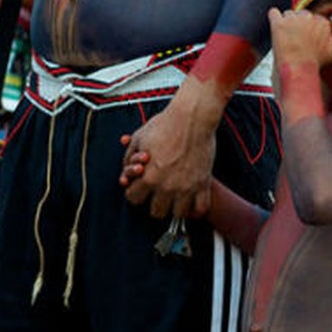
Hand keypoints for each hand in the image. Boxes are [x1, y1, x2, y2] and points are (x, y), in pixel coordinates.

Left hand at [119, 76, 222, 218]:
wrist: (192, 117)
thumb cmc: (165, 124)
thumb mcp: (138, 138)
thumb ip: (129, 157)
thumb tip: (127, 170)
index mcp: (148, 177)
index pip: (133, 199)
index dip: (134, 193)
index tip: (140, 187)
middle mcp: (166, 187)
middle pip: (156, 212)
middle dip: (154, 203)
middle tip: (158, 194)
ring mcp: (187, 187)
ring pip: (178, 215)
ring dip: (175, 208)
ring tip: (175, 198)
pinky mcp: (203, 184)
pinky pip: (201, 209)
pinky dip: (196, 210)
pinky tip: (192, 202)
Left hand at [267, 7, 331, 67]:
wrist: (297, 68)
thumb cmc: (316, 62)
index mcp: (321, 20)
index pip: (311, 21)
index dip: (308, 32)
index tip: (307, 44)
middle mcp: (308, 15)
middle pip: (299, 17)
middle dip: (297, 27)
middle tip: (297, 44)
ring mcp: (292, 17)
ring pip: (288, 16)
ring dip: (286, 25)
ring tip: (288, 41)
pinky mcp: (278, 21)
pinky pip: (273, 13)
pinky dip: (274, 19)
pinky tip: (277, 31)